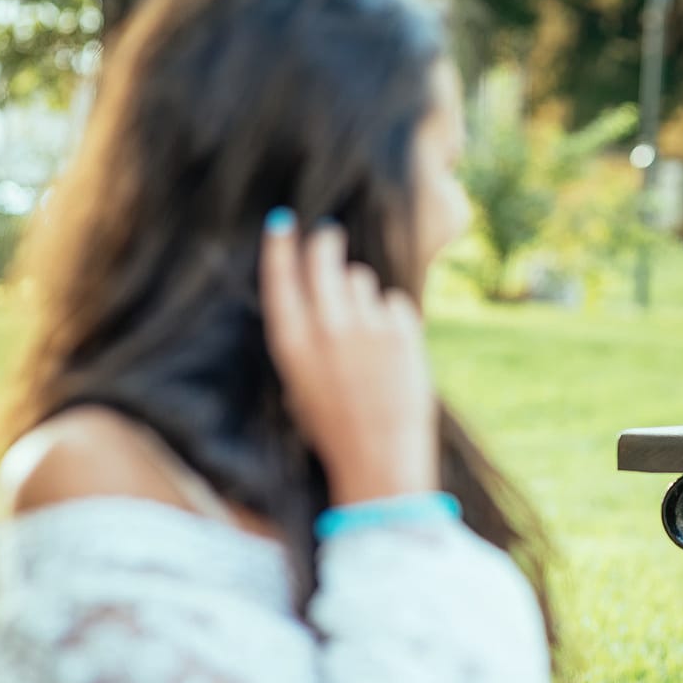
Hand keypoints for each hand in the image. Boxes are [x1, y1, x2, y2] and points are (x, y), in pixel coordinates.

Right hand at [259, 209, 439, 504]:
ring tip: (365, 334)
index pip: (279, 276)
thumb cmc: (335, 429)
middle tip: (331, 237)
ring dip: (362, 293)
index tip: (284, 223)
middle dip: (326, 244)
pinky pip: (394, 302)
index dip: (280, 245)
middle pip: (324, 260)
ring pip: (361, 280)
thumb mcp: (300, 385)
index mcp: (291, 343)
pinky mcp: (402, 331)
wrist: (380, 459)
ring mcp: (367, 326)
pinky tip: (391, 350)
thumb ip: (307, 336)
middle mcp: (326, 327)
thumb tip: (318, 291)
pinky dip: (393, 317)